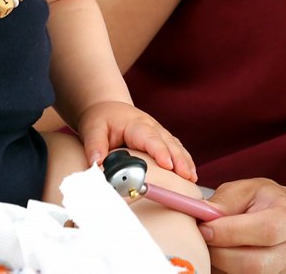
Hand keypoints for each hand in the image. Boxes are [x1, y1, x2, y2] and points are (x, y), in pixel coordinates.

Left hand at [76, 100, 196, 180]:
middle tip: (188, 176)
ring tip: (193, 178)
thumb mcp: (92, 129)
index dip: (160, 152)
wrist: (107, 108)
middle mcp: (152, 127)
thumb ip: (95, 146)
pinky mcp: (161, 140)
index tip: (168, 165)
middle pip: (169, 143)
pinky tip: (190, 174)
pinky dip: (184, 160)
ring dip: (185, 161)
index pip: (151, 138)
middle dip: (179, 160)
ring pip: (176, 146)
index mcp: (136, 124)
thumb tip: (96, 165)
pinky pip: (176, 149)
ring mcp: (159, 133)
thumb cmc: (101, 118)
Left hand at [201, 179, 285, 273]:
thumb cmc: (260, 201)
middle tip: (201, 241)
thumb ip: (224, 201)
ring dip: (220, 266)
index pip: (266, 230)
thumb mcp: (245, 190)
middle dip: (220, 254)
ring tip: (211, 248)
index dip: (230, 232)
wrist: (282, 221)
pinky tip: (220, 258)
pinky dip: (224, 271)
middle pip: (255, 265)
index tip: (204, 228)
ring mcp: (285, 272)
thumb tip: (202, 217)